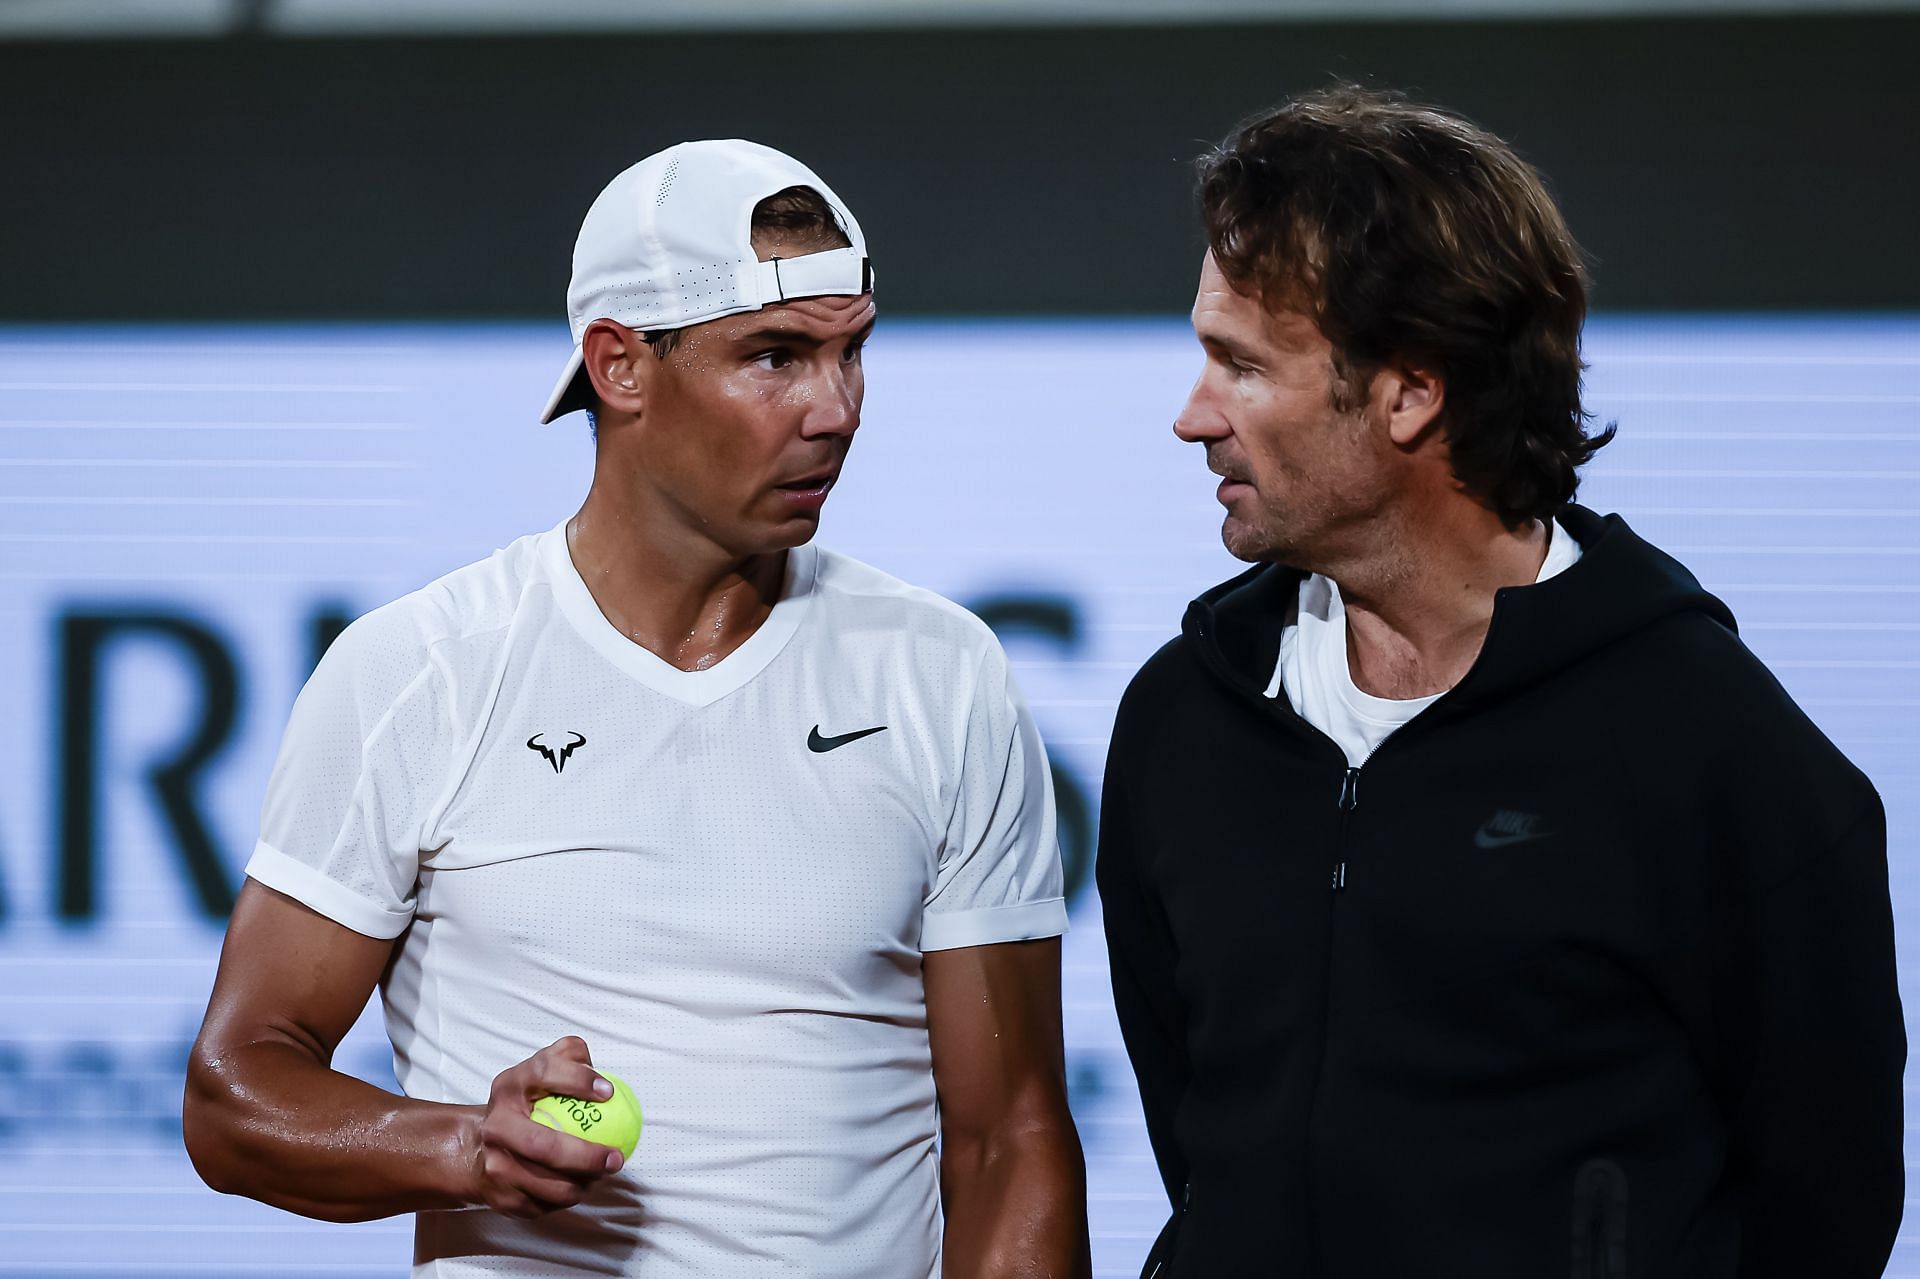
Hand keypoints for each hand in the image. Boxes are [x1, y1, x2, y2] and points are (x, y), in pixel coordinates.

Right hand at [470, 1036, 624, 1217]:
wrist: (481, 1144)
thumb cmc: (526, 1102)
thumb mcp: (543, 1068)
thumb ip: (571, 1055)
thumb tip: (602, 1076)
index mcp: (509, 1087)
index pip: (545, 1073)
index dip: (578, 1080)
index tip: (608, 1092)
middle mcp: (496, 1126)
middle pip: (542, 1146)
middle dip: (585, 1156)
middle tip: (615, 1158)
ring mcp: (495, 1164)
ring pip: (547, 1185)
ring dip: (581, 1184)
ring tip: (601, 1174)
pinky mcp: (500, 1197)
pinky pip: (544, 1205)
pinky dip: (567, 1198)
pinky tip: (580, 1184)